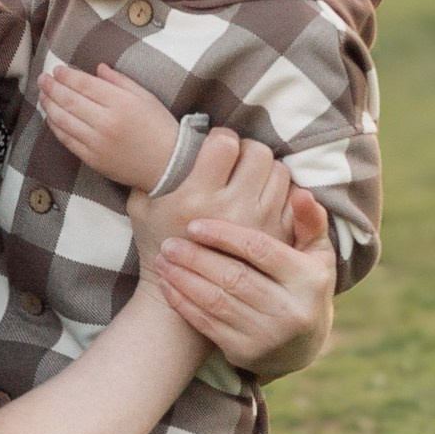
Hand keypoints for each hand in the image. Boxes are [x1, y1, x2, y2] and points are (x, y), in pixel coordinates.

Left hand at [35, 58, 185, 191]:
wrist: (167, 166)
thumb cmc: (159, 128)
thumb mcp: (146, 97)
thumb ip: (120, 81)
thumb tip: (97, 68)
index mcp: (121, 103)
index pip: (85, 85)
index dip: (68, 76)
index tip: (57, 69)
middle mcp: (106, 122)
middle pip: (70, 101)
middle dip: (52, 88)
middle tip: (43, 79)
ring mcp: (97, 143)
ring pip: (64, 121)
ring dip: (49, 106)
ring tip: (43, 95)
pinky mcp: (92, 159)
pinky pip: (67, 140)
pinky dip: (55, 127)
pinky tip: (51, 117)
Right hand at [129, 126, 293, 274]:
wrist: (183, 296)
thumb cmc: (157, 243)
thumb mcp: (142, 206)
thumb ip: (150, 173)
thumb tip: (167, 137)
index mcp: (196, 197)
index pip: (225, 143)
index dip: (222, 137)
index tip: (217, 146)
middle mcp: (231, 210)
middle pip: (258, 153)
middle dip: (248, 150)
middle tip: (237, 160)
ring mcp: (258, 225)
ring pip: (280, 173)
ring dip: (267, 170)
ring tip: (250, 178)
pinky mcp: (277, 239)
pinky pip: (292, 198)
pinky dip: (281, 192)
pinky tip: (264, 197)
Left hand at [154, 191, 336, 379]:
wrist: (303, 345)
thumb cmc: (304, 284)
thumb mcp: (317, 253)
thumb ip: (309, 221)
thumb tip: (300, 193)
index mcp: (309, 280)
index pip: (260, 250)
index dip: (224, 236)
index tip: (195, 225)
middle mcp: (291, 311)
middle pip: (234, 277)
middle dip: (196, 259)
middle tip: (169, 243)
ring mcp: (268, 336)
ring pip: (216, 302)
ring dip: (184, 280)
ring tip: (162, 260)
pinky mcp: (246, 353)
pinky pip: (207, 325)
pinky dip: (184, 304)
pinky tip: (167, 286)